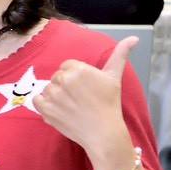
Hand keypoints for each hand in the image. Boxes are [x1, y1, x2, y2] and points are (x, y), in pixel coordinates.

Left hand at [35, 36, 135, 155]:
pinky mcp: (45, 109)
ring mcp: (52, 95)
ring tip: (71, 106)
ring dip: (55, 96)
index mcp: (78, 69)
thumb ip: (120, 54)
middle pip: (57, 76)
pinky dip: (44, 105)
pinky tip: (59, 110)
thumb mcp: (114, 77)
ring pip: (47, 88)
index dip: (75, 76)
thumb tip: (133, 37)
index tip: (84, 88)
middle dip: (65, 86)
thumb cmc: (109, 104)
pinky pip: (37, 100)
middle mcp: (63, 80)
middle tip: (79, 99)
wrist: (102, 132)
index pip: (66, 65)